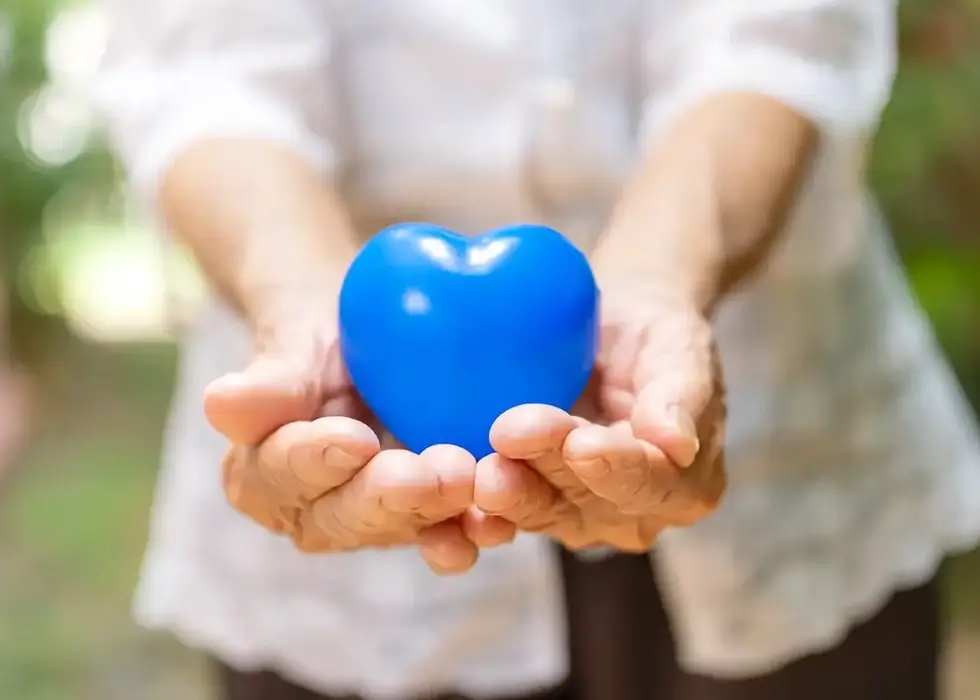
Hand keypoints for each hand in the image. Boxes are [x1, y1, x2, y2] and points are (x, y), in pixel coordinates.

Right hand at [206, 310, 514, 573]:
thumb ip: (267, 382)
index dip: (314, 461)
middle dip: (391, 496)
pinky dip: (473, 527)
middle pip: (345, 515)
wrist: (363, 343)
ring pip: (400, 528)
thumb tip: (218, 404)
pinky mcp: (422, 520)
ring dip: (439, 516)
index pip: (282, 474)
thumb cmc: (316, 338)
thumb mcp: (292, 344)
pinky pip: (445, 529)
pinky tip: (499, 522)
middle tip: (435, 472)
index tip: (352, 439)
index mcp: (260, 476)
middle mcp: (312, 513)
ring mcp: (371, 522)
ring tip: (474, 489)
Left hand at [474, 293, 725, 550]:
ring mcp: (578, 515)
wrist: (610, 331)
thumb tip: (678, 444)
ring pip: (540, 508)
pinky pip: (503, 508)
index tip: (581, 442)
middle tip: (511, 434)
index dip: (615, 467)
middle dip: (548, 468)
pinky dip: (477, 502)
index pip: (650, 484)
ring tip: (481, 465)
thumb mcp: (681, 350)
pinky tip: (453, 484)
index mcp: (685, 487)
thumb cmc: (655, 335)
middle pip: (587, 500)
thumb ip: (682, 397)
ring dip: (509, 489)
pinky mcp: (531, 501)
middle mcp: (632, 515)